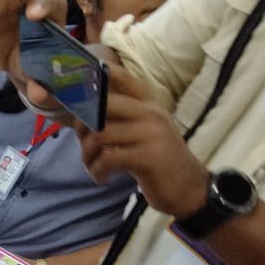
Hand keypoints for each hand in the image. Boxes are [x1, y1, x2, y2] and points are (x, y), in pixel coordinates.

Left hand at [72, 65, 208, 218]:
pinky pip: (108, 158)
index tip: (76, 84)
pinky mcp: (148, 157)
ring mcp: (151, 134)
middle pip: (103, 106)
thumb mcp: (144, 134)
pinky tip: (102, 178)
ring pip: (100, 135)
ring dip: (87, 155)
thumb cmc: (159, 161)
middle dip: (82, 126)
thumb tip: (81, 116)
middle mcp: (150, 113)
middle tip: (82, 144)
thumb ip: (121, 121)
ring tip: (92, 167)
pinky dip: (97, 171)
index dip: (97, 75)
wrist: (189, 188)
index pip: (122, 78)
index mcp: (148, 105)